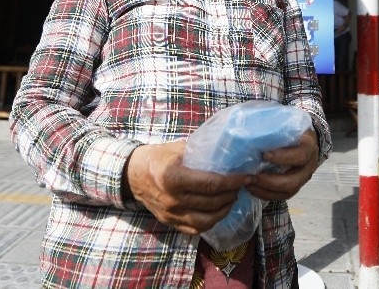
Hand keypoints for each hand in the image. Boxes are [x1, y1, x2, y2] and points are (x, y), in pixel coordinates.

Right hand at [125, 140, 250, 234]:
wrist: (132, 175)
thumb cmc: (157, 157)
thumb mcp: (178, 149)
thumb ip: (200, 153)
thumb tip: (228, 151)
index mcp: (174, 177)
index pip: (211, 184)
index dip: (232, 182)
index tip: (245, 177)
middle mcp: (173, 199)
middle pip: (212, 203)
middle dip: (232, 194)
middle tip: (241, 185)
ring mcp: (171, 214)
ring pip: (207, 220)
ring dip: (224, 210)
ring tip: (231, 198)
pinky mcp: (170, 222)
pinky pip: (196, 228)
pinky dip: (211, 221)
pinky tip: (218, 210)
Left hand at [246, 129, 318, 201]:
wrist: (302, 136)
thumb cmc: (289, 127)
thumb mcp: (285, 121)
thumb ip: (271, 124)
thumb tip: (245, 127)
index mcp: (308, 144)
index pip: (300, 154)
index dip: (283, 157)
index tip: (264, 154)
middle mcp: (309, 163)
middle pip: (294, 180)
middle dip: (270, 181)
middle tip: (250, 176)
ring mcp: (304, 176)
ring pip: (288, 191)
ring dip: (266, 190)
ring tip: (248, 183)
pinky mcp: (296, 185)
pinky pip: (283, 196)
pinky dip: (266, 194)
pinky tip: (252, 188)